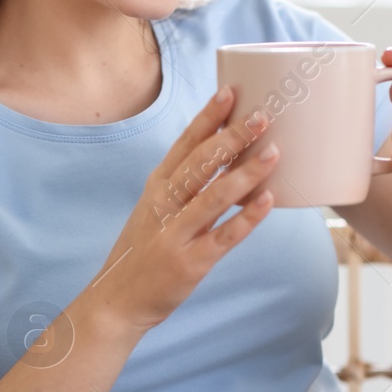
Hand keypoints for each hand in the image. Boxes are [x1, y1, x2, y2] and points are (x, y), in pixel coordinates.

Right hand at [84, 86, 277, 333]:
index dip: (208, 117)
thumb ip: (185, 185)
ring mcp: (175, 233)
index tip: (230, 92)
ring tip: (274, 153)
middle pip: (201, 164)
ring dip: (245, 173)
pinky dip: (247, 218)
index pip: (185, 144)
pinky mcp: (190, 261)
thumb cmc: (144, 250)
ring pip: (213, 196)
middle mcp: (164, 205)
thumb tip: (225, 155)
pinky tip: (268, 201)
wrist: (118, 299)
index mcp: (157, 186)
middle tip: (262, 116)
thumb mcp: (155, 209)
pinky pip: (223, 236)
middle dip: (232, 137)